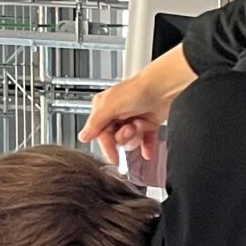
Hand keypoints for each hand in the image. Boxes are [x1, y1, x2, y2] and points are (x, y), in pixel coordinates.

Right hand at [78, 48, 194, 163]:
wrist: (162, 87)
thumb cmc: (137, 90)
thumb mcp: (110, 106)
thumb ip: (96, 123)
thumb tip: (83, 136)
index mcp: (103, 109)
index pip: (101, 135)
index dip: (108, 146)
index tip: (113, 158)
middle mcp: (116, 115)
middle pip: (116, 140)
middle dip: (125, 137)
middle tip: (130, 128)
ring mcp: (132, 121)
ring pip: (131, 142)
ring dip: (137, 136)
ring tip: (140, 124)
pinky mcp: (147, 125)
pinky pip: (145, 142)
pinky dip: (147, 146)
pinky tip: (147, 152)